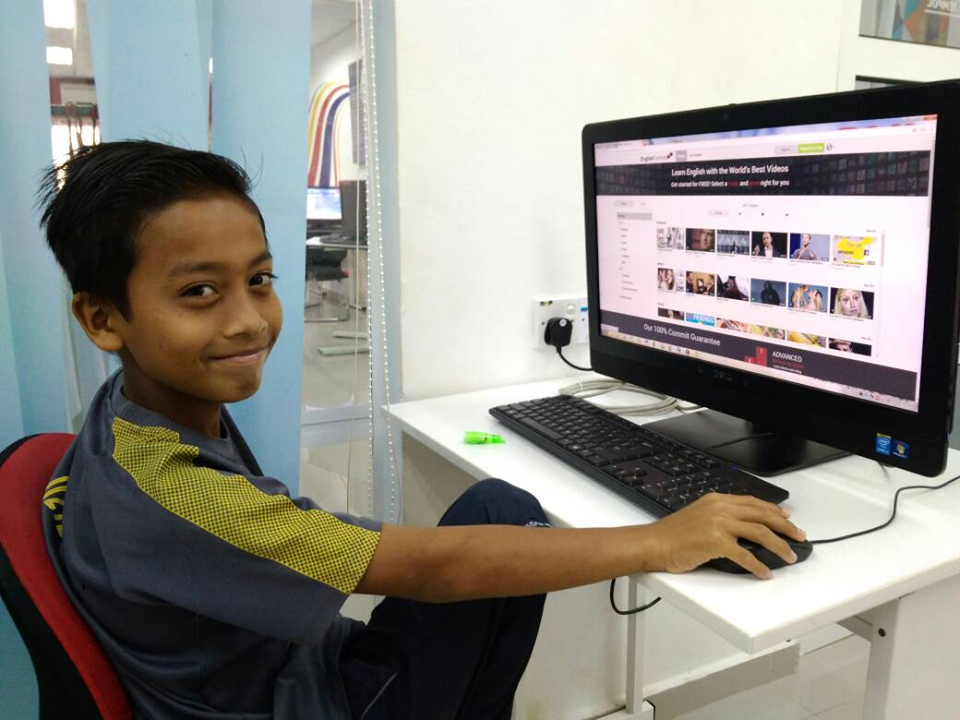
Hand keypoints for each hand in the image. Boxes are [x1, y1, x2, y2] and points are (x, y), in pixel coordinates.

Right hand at [645, 493, 805, 578]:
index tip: (787, 518)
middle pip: (762, 515)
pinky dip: (758, 565)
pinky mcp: (716, 541)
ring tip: (789, 555)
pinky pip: (745, 555)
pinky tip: (764, 573)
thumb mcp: (698, 516)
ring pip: (760, 532)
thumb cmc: (672, 535)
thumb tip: (743, 531)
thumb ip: (720, 517)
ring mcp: (718, 523)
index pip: (753, 502)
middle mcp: (720, 508)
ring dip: (779, 545)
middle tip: (799, 536)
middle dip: (785, 527)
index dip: (773, 510)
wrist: (653, 543)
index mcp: (717, 500)